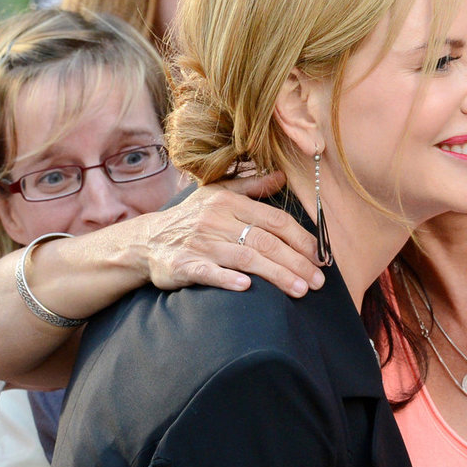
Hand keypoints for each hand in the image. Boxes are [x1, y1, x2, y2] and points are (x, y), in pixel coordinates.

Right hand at [137, 171, 325, 297]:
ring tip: (300, 290)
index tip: (321, 256)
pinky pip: (208, 273)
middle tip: (318, 281)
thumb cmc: (190, 217)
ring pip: (246, 258)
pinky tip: (247, 288)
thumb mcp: (218, 194)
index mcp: (229, 203)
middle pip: (266, 241)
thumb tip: (282, 176)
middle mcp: (217, 221)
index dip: (301, 239)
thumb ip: (252, 187)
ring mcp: (200, 243)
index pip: (275, 221)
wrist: (145, 239)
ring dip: (276, 275)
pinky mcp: (183, 265)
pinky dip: (227, 279)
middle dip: (297, 262)